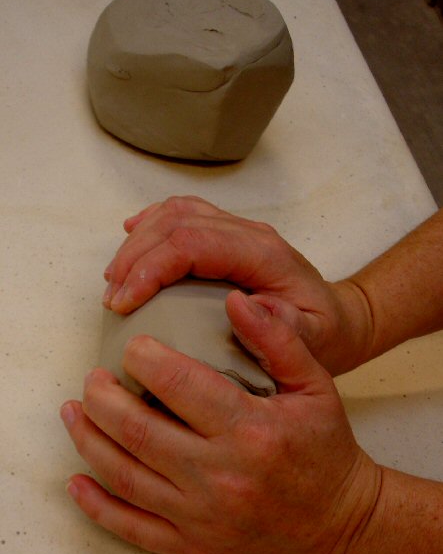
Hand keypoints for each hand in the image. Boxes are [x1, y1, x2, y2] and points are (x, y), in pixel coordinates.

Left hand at [61, 291, 380, 553]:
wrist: (341, 523)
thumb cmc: (326, 450)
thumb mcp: (315, 386)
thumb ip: (277, 339)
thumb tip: (234, 298)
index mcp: (251, 429)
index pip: (180, 385)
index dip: (145, 359)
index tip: (133, 346)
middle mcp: (220, 475)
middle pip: (138, 431)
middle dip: (102, 399)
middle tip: (92, 378)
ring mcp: (202, 516)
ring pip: (124, 477)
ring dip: (88, 441)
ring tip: (73, 412)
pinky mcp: (194, 545)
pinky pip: (132, 527)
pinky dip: (96, 506)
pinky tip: (76, 481)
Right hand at [102, 196, 372, 375]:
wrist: (338, 320)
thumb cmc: (323, 334)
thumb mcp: (312, 340)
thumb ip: (282, 325)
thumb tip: (237, 304)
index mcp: (265, 255)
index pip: (194, 243)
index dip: (151, 267)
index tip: (124, 302)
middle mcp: (249, 233)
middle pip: (176, 223)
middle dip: (135, 257)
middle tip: (113, 298)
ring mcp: (237, 230)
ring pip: (175, 213)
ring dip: (138, 242)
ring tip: (116, 280)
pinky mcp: (227, 235)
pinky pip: (183, 214)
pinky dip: (152, 223)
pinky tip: (131, 237)